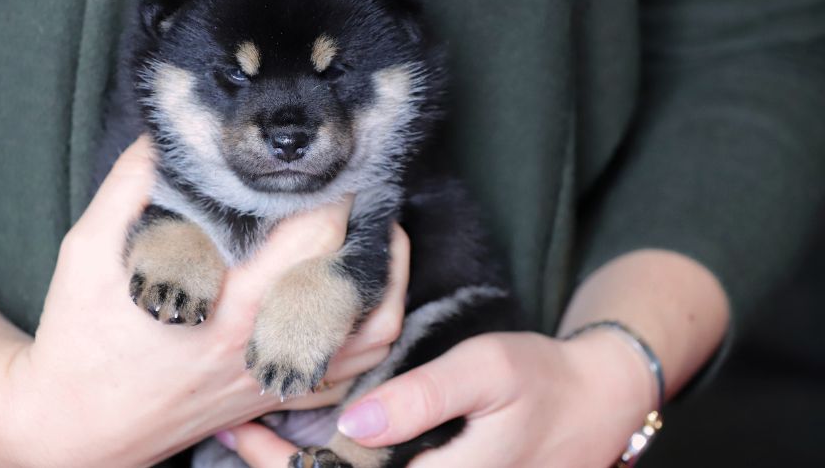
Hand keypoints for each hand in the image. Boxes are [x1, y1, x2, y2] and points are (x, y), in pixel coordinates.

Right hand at [0, 136, 408, 467]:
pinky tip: (366, 297)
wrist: (75, 426)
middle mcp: (264, 340)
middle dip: (363, 217)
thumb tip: (164, 131)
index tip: (332, 153)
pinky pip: (351, 375)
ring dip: (389, 277)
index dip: (334, 186)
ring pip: (373, 333)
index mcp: (227, 301)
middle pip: (351, 271)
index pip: (314, 234)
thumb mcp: (89, 250)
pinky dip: (372, 335)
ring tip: (381, 231)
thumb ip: (129, 185)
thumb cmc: (80, 336)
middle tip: (353, 178)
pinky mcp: (273, 395)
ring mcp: (276, 373)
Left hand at [219, 330, 656, 467]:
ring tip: (250, 433)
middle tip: (232, 426)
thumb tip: (353, 421)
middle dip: (280, 465)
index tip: (239, 427)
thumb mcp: (486, 372)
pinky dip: (338, 464)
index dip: (282, 463)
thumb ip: (422, 398)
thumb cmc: (540, 380)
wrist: (597, 405)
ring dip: (302, 467)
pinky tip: (303, 444)